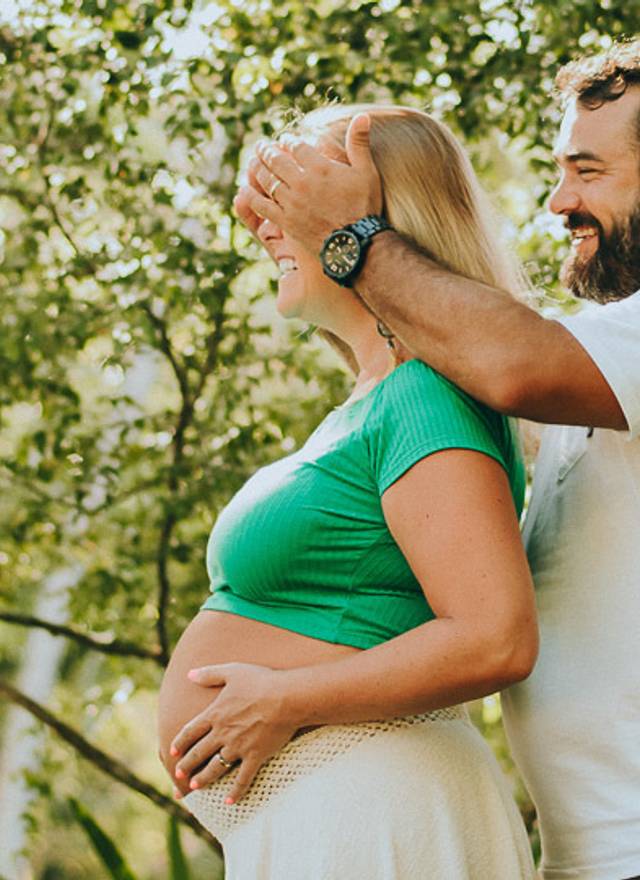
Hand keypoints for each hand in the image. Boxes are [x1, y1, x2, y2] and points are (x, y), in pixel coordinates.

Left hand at [169, 663, 298, 803]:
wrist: (286, 697)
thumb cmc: (261, 681)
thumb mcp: (232, 671)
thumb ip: (209, 673)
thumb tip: (189, 674)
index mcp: (216, 714)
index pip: (191, 731)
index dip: (180, 742)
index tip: (172, 753)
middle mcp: (223, 733)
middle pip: (199, 752)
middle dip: (187, 765)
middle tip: (178, 775)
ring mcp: (238, 747)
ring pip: (216, 768)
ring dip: (203, 778)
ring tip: (195, 787)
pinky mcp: (255, 756)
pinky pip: (243, 778)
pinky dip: (236, 791)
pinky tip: (229, 802)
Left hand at [233, 113, 382, 254]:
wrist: (356, 244)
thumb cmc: (364, 207)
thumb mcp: (366, 172)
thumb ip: (359, 143)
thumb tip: (362, 115)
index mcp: (319, 167)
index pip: (296, 147)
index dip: (288, 140)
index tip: (284, 139)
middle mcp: (302, 182)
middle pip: (277, 160)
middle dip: (267, 151)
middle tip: (261, 146)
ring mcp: (292, 202)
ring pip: (268, 180)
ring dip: (257, 168)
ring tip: (252, 162)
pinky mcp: (286, 221)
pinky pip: (262, 205)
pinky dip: (252, 195)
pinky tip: (244, 189)